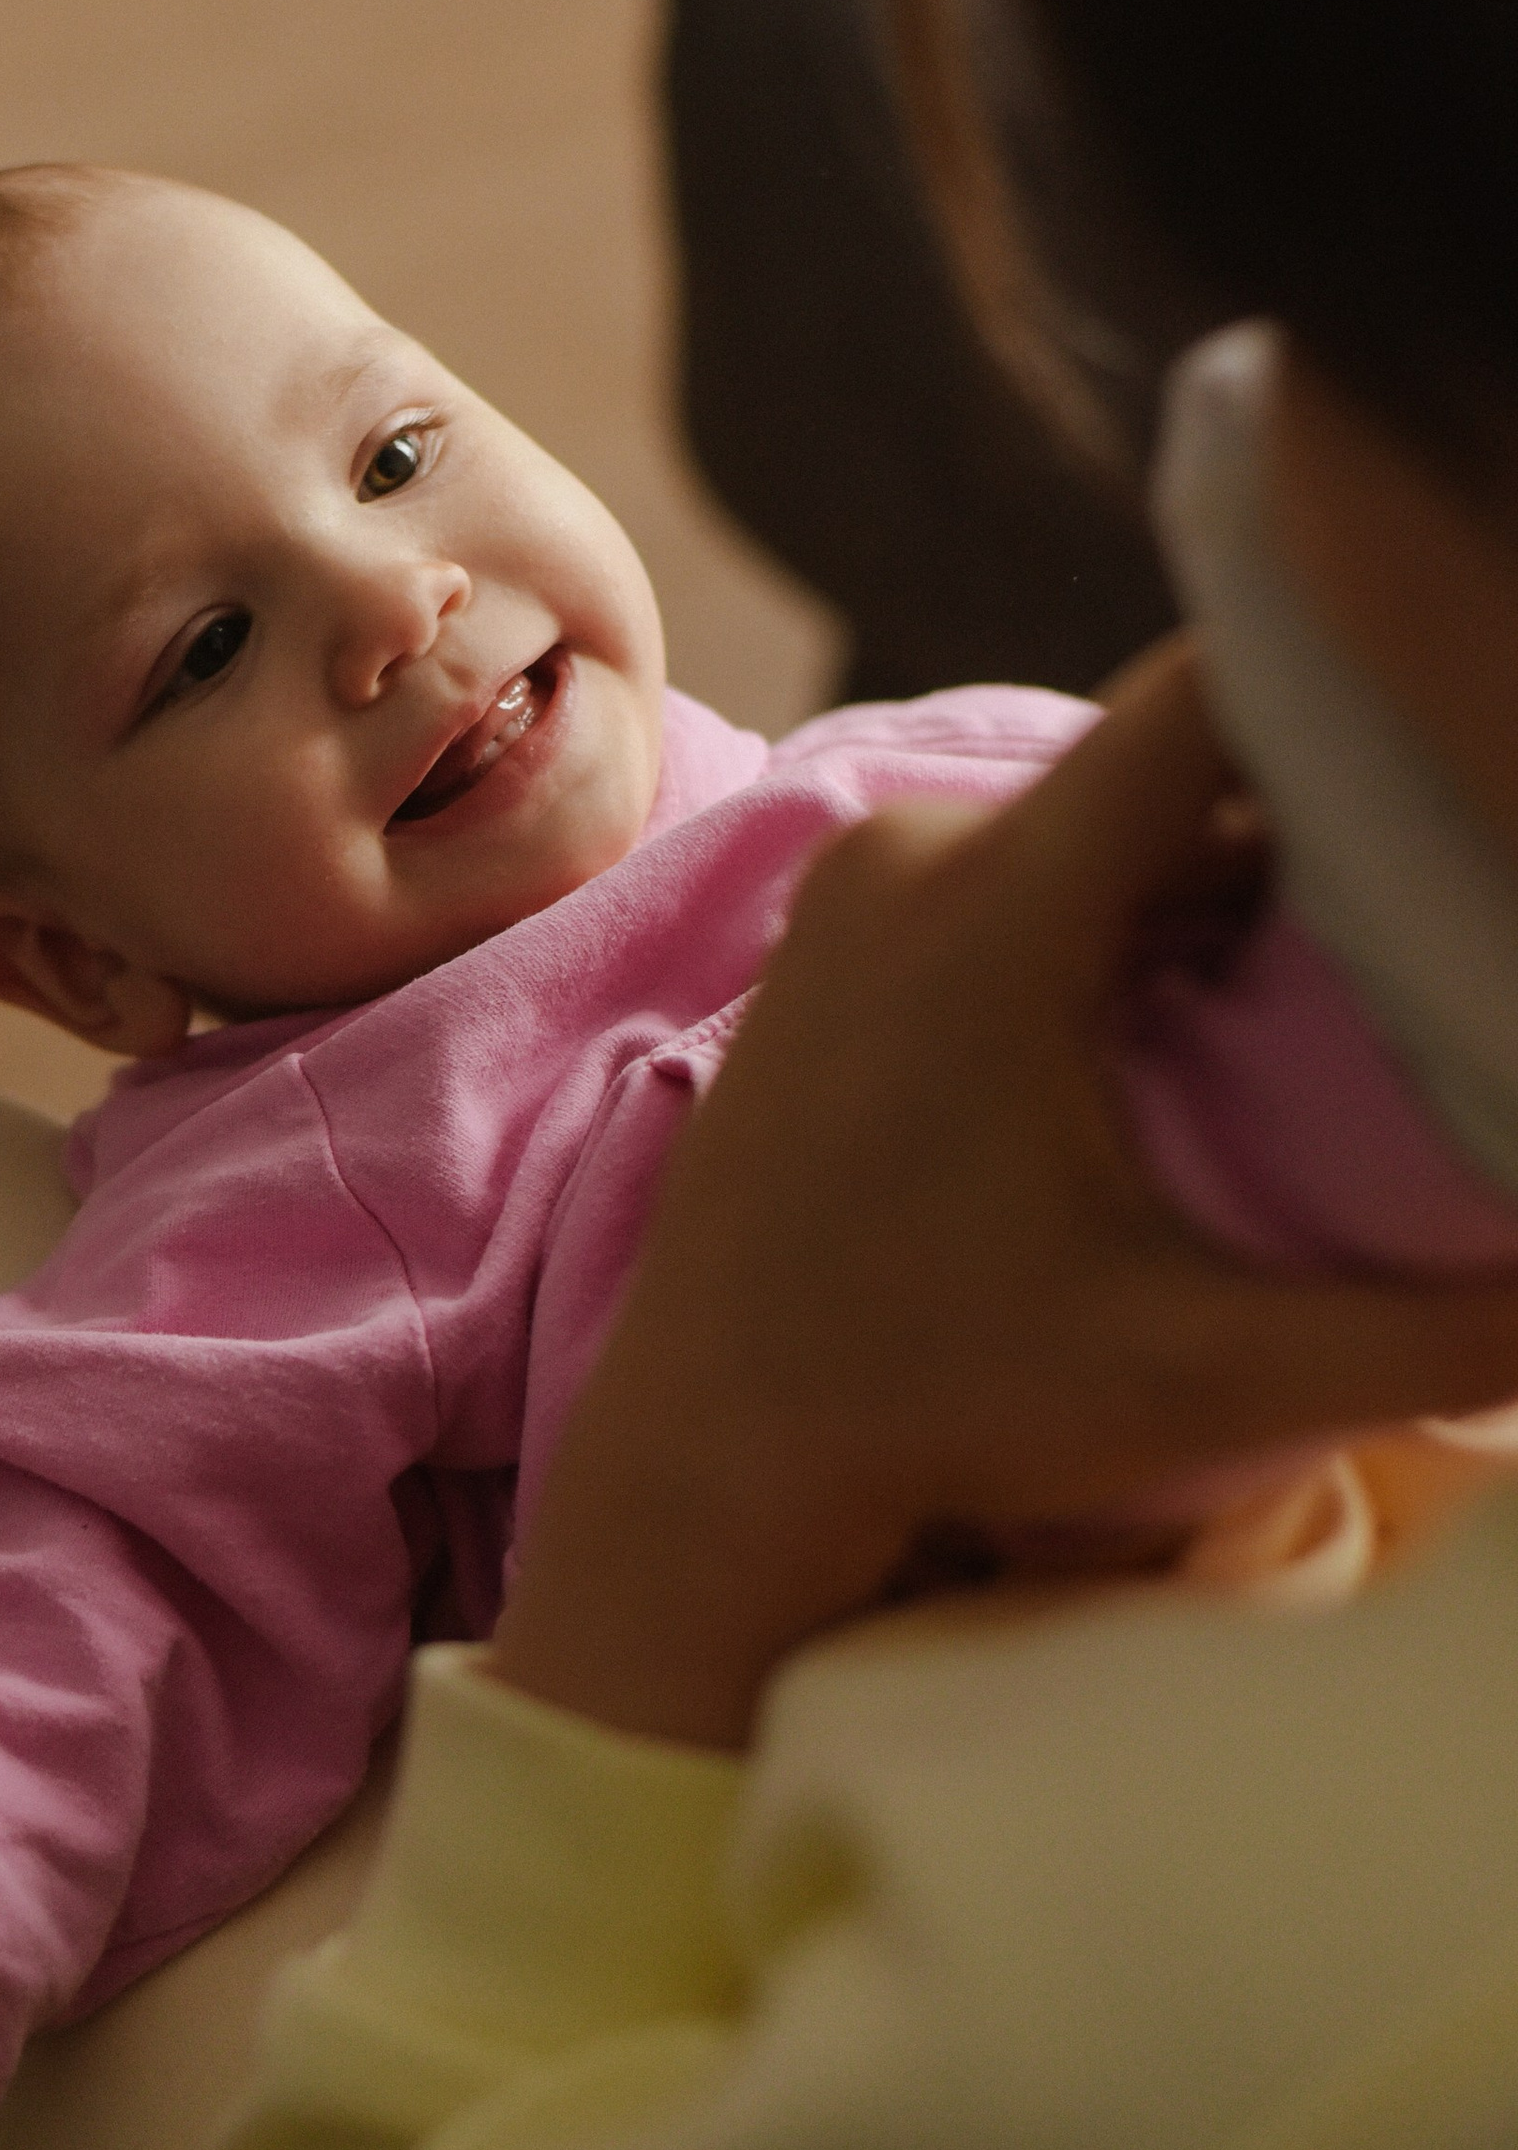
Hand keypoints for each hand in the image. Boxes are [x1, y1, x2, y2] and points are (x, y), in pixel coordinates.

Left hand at [492, 644, 1517, 1753]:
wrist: (707, 1459)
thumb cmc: (941, 1412)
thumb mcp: (1210, 1375)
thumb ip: (1441, 1333)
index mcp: (994, 902)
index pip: (1212, 690)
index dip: (1355, 689)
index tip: (1466, 750)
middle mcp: (912, 854)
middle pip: (1177, 768)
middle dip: (1321, 821)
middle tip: (1447, 905)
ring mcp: (857, 892)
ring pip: (1103, 825)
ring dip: (1227, 880)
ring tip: (1355, 969)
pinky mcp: (835, 945)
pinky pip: (1020, 871)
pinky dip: (1129, 915)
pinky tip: (1214, 1011)